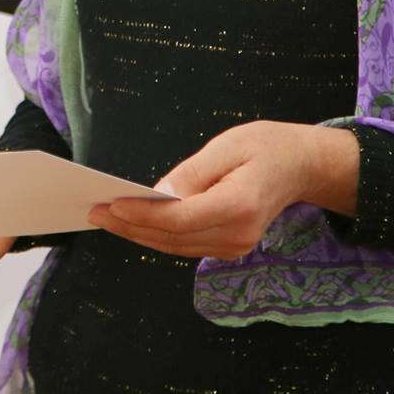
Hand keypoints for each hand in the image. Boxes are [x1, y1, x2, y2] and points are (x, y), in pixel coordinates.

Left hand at [88, 121, 357, 259]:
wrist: (299, 166)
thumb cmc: (263, 147)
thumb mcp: (228, 146)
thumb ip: (193, 172)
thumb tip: (157, 194)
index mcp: (239, 205)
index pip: (181, 219)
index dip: (143, 215)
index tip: (112, 203)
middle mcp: (238, 234)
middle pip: (173, 238)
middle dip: (130, 226)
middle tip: (95, 212)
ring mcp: (235, 246)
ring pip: (175, 246)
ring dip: (138, 234)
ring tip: (105, 217)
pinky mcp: (230, 248)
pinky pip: (185, 245)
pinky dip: (157, 236)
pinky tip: (133, 223)